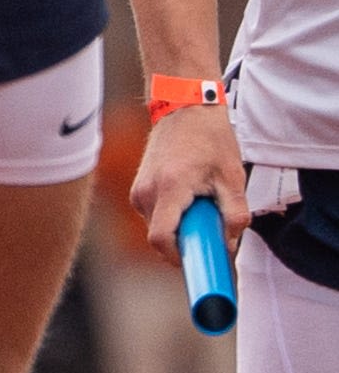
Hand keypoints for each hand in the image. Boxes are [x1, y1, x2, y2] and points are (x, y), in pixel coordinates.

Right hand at [130, 103, 247, 264]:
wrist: (183, 108)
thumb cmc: (209, 139)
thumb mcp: (231, 177)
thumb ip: (235, 214)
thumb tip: (229, 244)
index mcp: (170, 189)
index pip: (162, 239)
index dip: (179, 258)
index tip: (199, 264)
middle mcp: (146, 192)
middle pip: (161, 237)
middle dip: (187, 241)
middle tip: (212, 229)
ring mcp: (138, 191)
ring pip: (158, 227)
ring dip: (181, 227)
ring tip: (202, 203)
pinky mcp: (138, 190)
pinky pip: (155, 217)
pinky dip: (173, 217)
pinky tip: (190, 197)